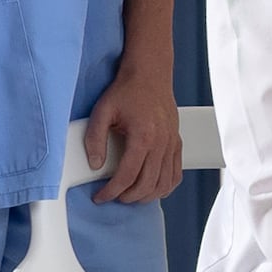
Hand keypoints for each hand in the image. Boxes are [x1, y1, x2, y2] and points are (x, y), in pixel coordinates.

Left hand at [81, 65, 182, 203]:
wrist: (150, 75)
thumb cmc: (127, 90)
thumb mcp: (102, 111)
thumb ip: (94, 139)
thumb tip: (94, 164)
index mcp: (143, 136)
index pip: (128, 176)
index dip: (112, 191)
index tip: (101, 196)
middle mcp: (161, 143)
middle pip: (147, 184)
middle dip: (127, 197)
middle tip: (113, 197)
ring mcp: (172, 144)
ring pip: (164, 183)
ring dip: (147, 195)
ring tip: (130, 195)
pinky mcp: (176, 143)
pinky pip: (176, 173)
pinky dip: (166, 186)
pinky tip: (153, 188)